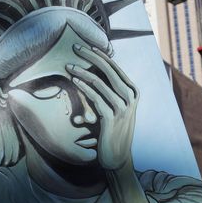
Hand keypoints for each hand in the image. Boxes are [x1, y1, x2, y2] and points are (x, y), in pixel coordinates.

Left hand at [68, 45, 137, 170]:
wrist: (117, 157)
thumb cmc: (112, 130)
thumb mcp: (114, 108)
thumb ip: (108, 92)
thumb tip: (93, 72)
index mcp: (132, 91)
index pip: (115, 67)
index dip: (99, 54)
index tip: (85, 45)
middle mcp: (130, 97)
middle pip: (109, 69)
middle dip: (90, 56)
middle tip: (75, 47)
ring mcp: (123, 108)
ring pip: (100, 82)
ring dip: (82, 72)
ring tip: (69, 65)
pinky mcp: (112, 118)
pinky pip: (96, 97)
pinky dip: (84, 87)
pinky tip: (74, 81)